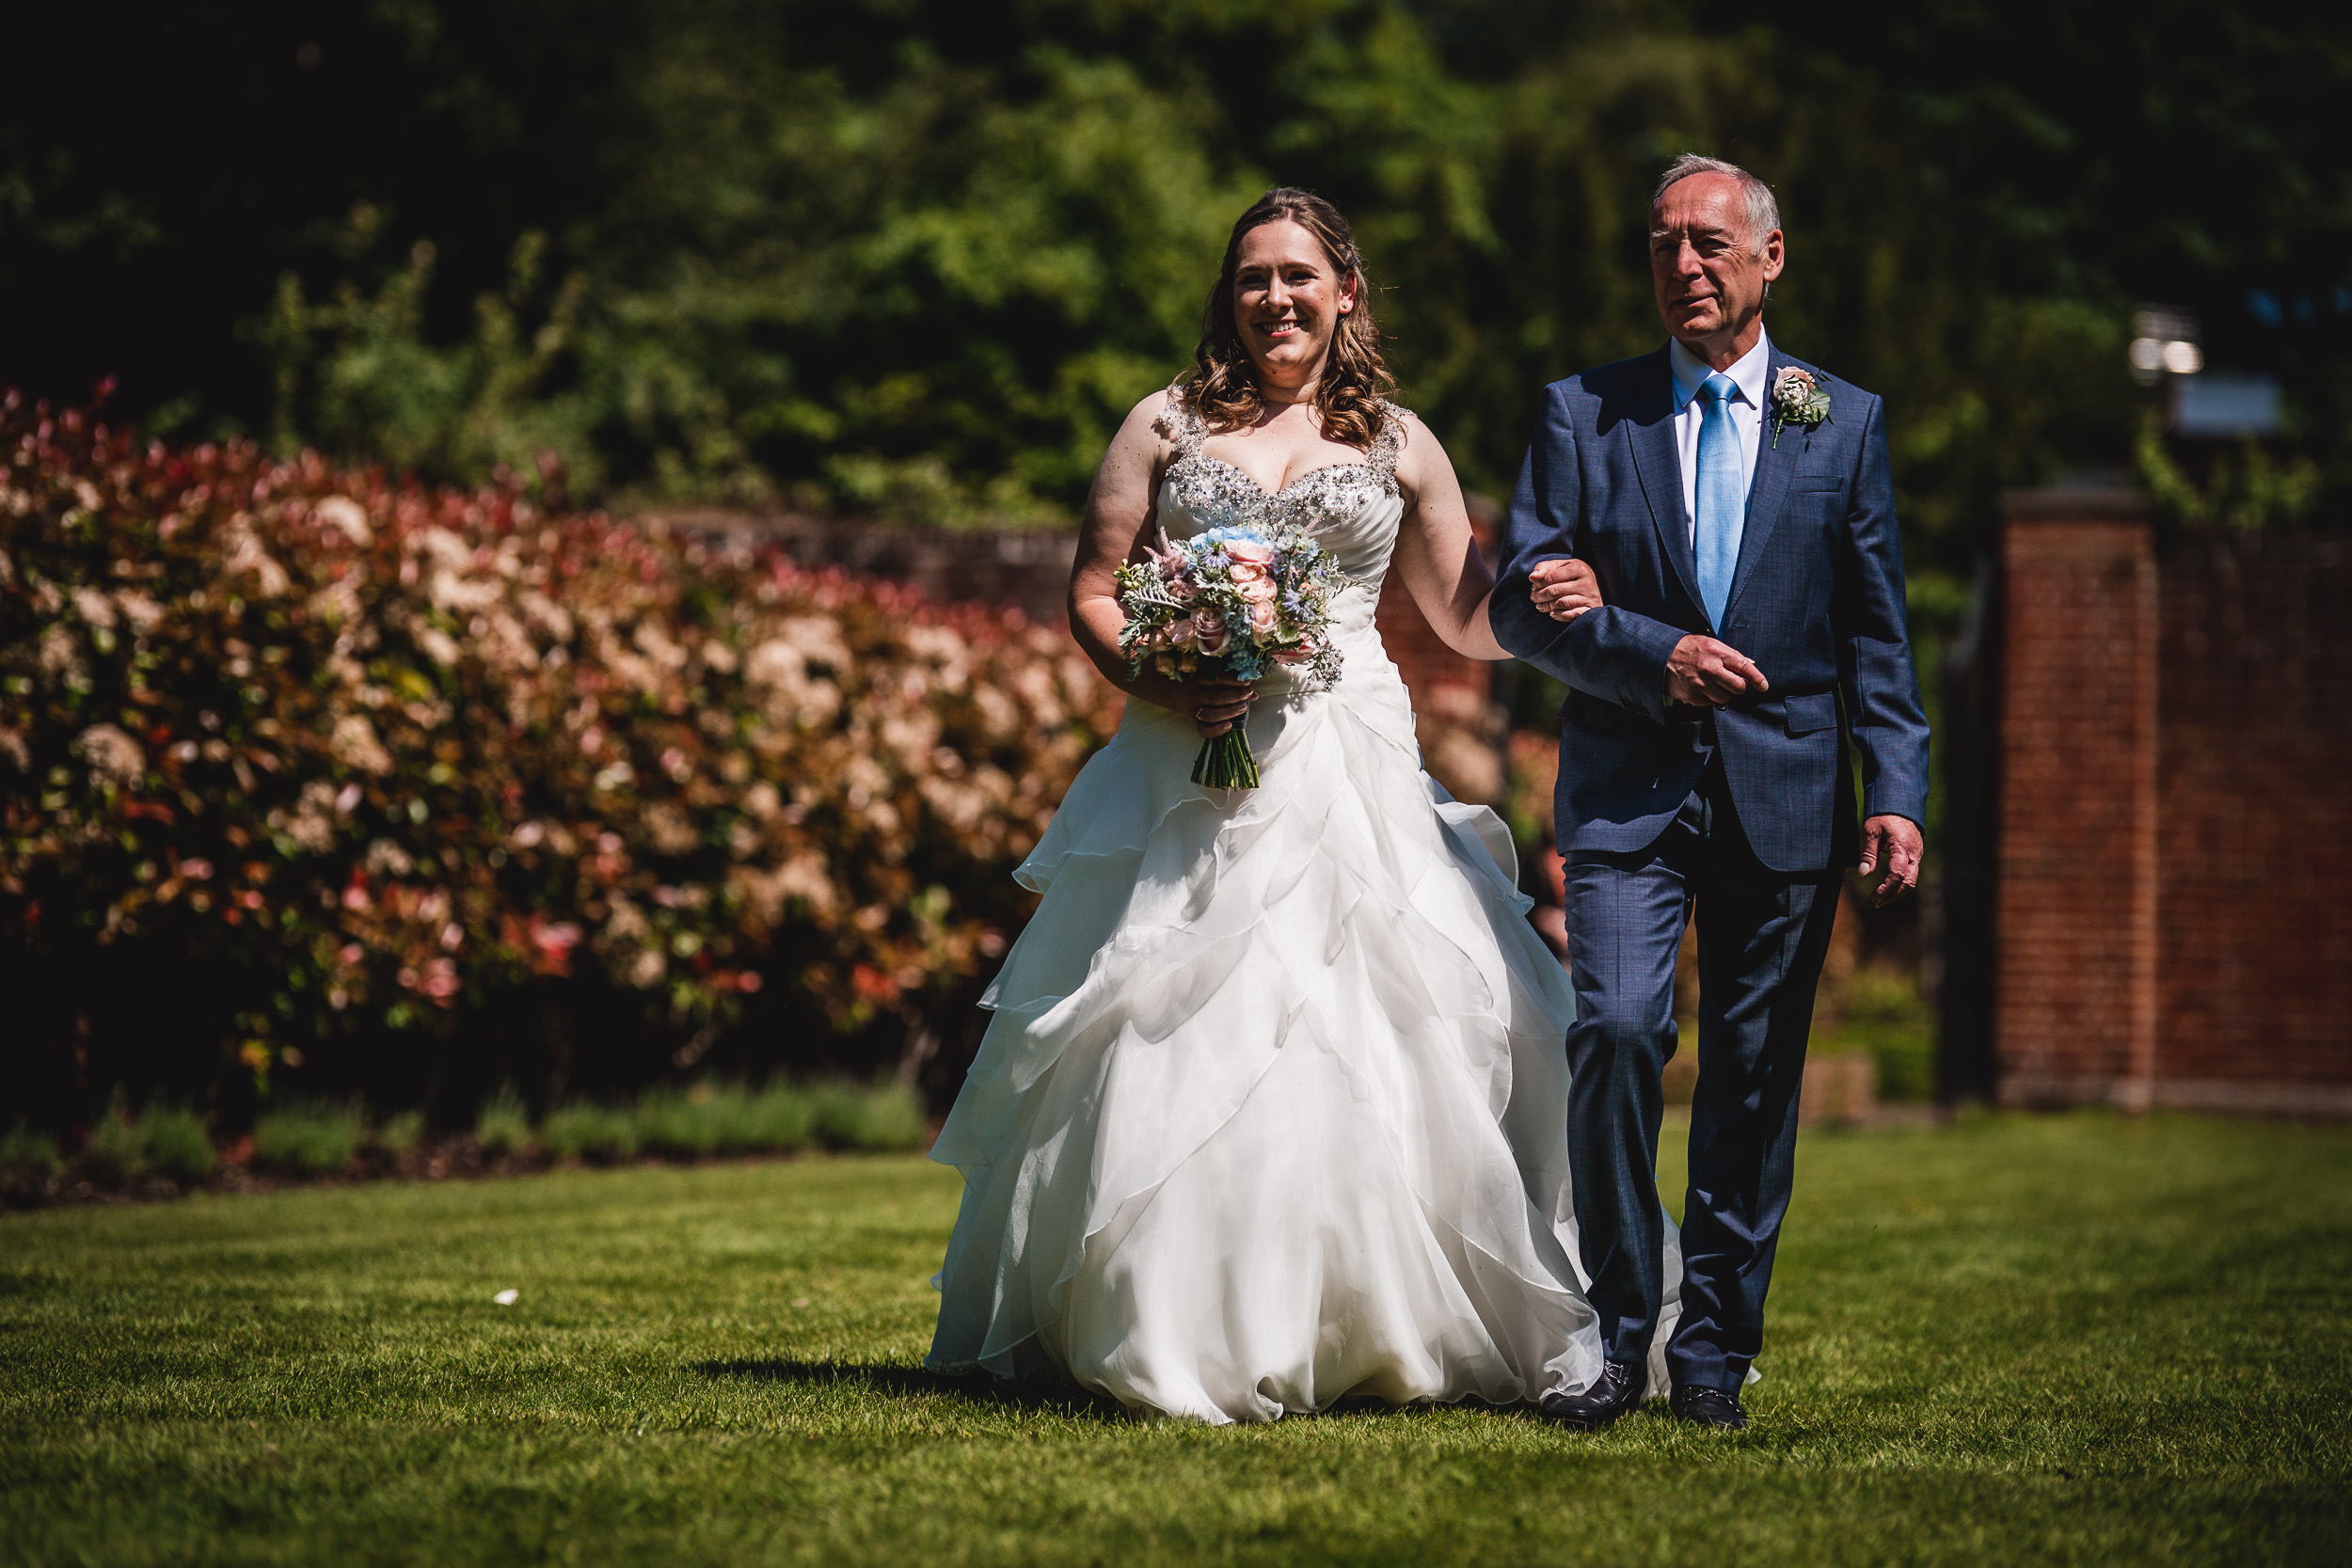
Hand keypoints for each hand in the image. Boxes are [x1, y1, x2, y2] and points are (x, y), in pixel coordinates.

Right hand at [1131, 671, 1255, 737]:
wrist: (1165, 685)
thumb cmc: (1192, 674)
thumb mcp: (1205, 670)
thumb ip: (1228, 678)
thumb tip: (1253, 691)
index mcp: (1197, 677)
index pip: (1218, 679)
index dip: (1234, 681)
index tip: (1247, 681)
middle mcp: (1194, 693)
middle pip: (1217, 697)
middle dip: (1236, 696)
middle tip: (1249, 693)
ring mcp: (1193, 708)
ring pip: (1212, 714)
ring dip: (1230, 712)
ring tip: (1244, 707)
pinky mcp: (1193, 719)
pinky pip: (1203, 730)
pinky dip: (1216, 731)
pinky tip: (1229, 726)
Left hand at [1528, 557, 1603, 621]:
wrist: (1594, 588)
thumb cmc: (1572, 576)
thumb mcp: (1559, 567)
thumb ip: (1544, 568)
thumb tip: (1532, 577)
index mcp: (1579, 568)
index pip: (1550, 577)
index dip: (1538, 584)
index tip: (1534, 587)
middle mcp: (1587, 582)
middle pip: (1554, 591)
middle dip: (1539, 596)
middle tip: (1534, 598)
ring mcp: (1590, 597)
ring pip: (1562, 603)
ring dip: (1547, 606)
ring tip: (1541, 606)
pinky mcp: (1591, 609)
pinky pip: (1572, 614)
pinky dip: (1559, 615)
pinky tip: (1553, 613)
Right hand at [1664, 635, 1767, 705]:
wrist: (1662, 656)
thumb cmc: (1689, 648)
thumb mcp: (1711, 644)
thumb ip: (1731, 655)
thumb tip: (1751, 664)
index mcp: (1717, 653)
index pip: (1744, 666)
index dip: (1757, 678)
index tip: (1763, 686)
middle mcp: (1709, 669)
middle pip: (1738, 687)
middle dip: (1738, 686)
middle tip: (1731, 682)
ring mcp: (1700, 684)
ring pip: (1725, 698)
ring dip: (1723, 694)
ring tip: (1713, 684)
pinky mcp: (1692, 696)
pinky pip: (1710, 704)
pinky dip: (1708, 698)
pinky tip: (1701, 688)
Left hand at [1858, 815, 1922, 906]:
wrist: (1900, 802)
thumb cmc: (1883, 814)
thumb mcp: (1870, 831)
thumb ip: (1868, 853)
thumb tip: (1864, 874)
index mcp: (1902, 847)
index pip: (1897, 874)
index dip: (1886, 889)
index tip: (1874, 898)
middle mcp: (1914, 852)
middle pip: (1909, 882)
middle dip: (1893, 895)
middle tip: (1876, 902)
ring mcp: (1918, 853)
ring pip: (1912, 879)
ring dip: (1898, 891)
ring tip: (1880, 898)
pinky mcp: (1916, 853)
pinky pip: (1912, 872)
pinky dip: (1901, 883)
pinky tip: (1888, 887)